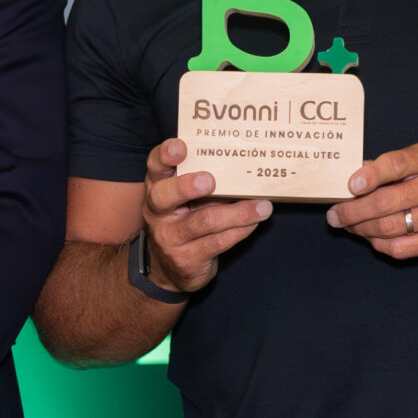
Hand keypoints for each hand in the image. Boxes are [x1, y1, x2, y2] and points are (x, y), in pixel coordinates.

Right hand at [141, 138, 272, 292]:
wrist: (170, 269)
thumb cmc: (185, 221)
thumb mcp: (185, 199)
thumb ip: (202, 181)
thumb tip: (243, 163)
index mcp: (157, 188)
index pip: (155, 166)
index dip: (165, 155)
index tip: (181, 147)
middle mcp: (158, 211)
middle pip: (165, 195)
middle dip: (187, 186)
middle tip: (210, 181)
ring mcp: (170, 237)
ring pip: (203, 221)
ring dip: (238, 213)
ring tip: (262, 207)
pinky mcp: (186, 259)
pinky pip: (217, 242)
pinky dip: (240, 230)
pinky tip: (254, 223)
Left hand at [325, 141, 417, 258]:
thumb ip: (396, 164)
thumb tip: (355, 176)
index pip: (396, 165)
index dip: (369, 175)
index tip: (349, 185)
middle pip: (385, 203)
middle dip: (352, 211)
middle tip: (333, 214)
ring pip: (388, 229)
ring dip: (360, 229)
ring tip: (346, 225)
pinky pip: (400, 249)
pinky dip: (379, 244)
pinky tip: (370, 237)